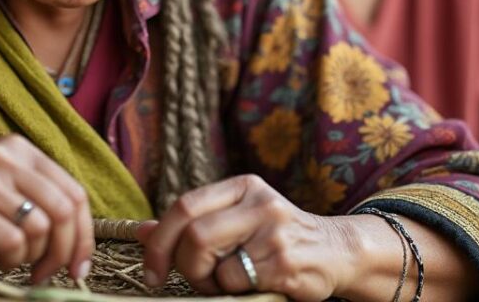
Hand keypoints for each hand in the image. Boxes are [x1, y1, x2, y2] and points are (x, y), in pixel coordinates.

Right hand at [0, 134, 93, 281]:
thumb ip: (31, 189)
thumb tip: (75, 231)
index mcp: (17, 148)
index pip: (73, 191)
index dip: (85, 232)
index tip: (81, 261)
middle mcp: (5, 160)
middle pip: (65, 211)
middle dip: (68, 250)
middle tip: (56, 272)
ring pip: (42, 229)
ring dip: (35, 257)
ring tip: (13, 259)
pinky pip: (14, 245)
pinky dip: (12, 261)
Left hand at [138, 175, 358, 300]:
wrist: (337, 251)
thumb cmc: (276, 237)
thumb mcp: (236, 218)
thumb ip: (193, 222)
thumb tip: (141, 231)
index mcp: (243, 186)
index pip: (185, 206)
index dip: (160, 241)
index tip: (151, 270)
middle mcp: (260, 203)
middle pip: (194, 235)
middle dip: (184, 265)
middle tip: (195, 278)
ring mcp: (274, 233)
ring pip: (214, 264)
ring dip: (209, 282)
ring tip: (225, 281)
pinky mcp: (284, 263)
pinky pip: (236, 283)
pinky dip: (232, 291)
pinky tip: (251, 285)